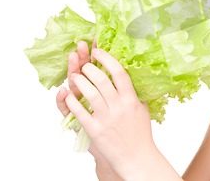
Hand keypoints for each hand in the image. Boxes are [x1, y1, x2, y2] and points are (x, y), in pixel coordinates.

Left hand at [63, 47, 158, 178]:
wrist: (136, 157)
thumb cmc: (140, 133)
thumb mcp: (142, 109)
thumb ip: (134, 93)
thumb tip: (126, 76)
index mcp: (131, 100)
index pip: (119, 73)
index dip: (107, 59)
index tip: (98, 52)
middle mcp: (118, 107)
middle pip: (101, 80)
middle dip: (89, 68)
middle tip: (84, 64)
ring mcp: (105, 118)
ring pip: (89, 93)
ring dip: (79, 81)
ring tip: (75, 75)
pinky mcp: (94, 130)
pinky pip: (79, 112)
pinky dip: (71, 101)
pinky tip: (67, 94)